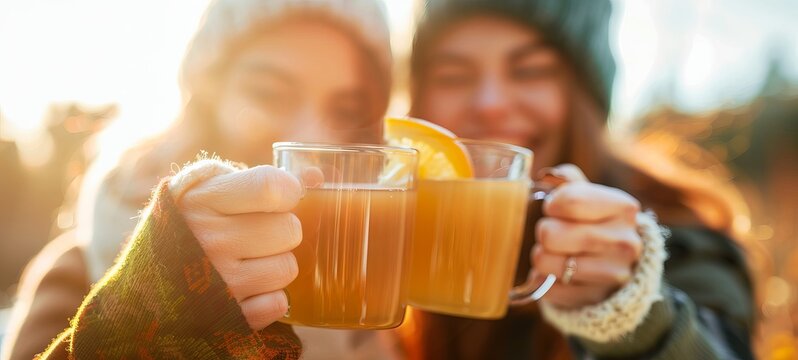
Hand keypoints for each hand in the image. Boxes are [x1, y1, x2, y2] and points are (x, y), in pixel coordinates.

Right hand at [177, 165, 303, 329]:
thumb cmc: (188, 225)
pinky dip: (270, 298)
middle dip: (282, 229)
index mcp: (201, 202)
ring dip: (277, 264)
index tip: (281, 196)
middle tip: (260, 233)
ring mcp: (218, 282)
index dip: (288, 189)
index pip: (272, 187)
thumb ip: (258, 178)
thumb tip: (314, 179)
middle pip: (289, 229)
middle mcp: (208, 241)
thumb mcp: (208, 190)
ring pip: (288, 267)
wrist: (142, 289)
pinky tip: (249, 288)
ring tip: (251, 261)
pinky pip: (278, 304)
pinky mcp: (226, 317)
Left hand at [531, 164, 642, 308]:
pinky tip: (562, 274)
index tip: (555, 208)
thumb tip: (548, 176)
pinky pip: (545, 287)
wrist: (620, 266)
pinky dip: (545, 280)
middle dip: (544, 231)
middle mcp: (625, 242)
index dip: (552, 204)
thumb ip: (567, 180)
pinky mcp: (595, 299)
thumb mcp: (590, 196)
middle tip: (553, 233)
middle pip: (550, 234)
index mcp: (623, 208)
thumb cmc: (596, 223)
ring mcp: (613, 275)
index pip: (569, 200)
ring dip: (541, 256)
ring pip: (543, 262)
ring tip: (558, 253)